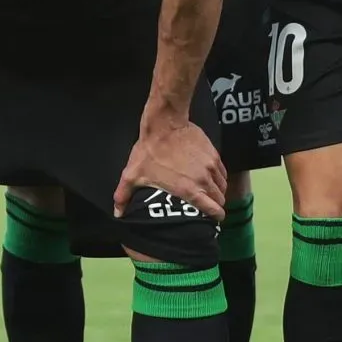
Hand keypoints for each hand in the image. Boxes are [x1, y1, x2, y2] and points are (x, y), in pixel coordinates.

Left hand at [115, 107, 226, 222]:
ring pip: (223, 185)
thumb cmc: (149, 151)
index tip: (214, 218)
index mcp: (189, 190)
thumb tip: (118, 214)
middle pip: (220, 199)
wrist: (164, 123)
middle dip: (216, 204)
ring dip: (218, 191)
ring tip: (210, 192)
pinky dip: (219, 177)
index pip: (213, 209)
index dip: (216, 216)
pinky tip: (210, 176)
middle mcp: (204, 180)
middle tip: (208, 205)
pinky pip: (222, 171)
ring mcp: (211, 166)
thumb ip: (124, 195)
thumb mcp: (133, 174)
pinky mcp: (214, 154)